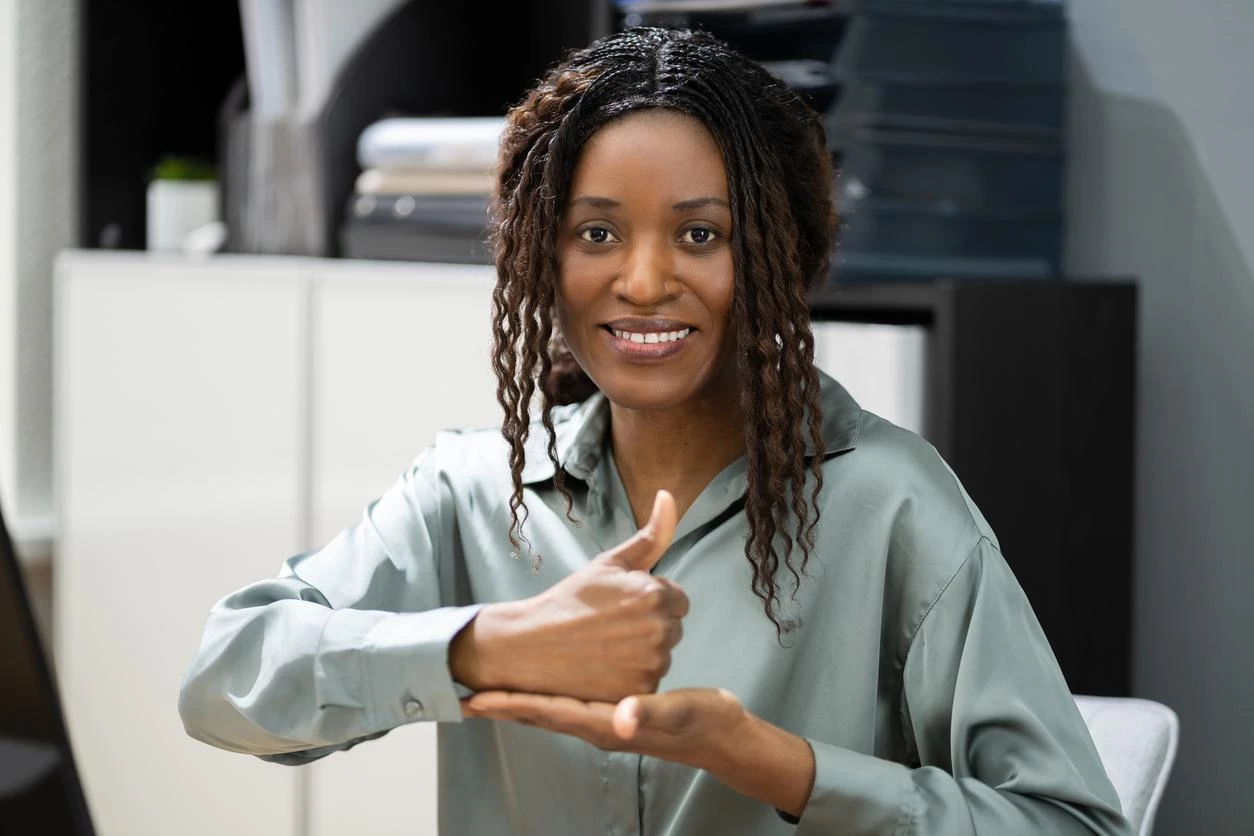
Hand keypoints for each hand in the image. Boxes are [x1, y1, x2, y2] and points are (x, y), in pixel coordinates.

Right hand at [451, 490, 687, 702]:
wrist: (530, 646)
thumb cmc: (570, 601)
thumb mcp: (609, 563)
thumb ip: (651, 535)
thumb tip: (670, 496)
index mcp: (656, 594)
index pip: (678, 600)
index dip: (649, 601)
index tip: (620, 606)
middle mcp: (659, 630)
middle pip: (673, 629)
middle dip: (649, 626)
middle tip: (609, 627)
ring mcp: (650, 665)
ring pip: (662, 656)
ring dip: (641, 653)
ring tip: (604, 647)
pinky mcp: (639, 693)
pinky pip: (650, 683)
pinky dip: (631, 678)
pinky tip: (604, 669)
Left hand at [460, 687, 745, 770]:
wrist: (724, 736)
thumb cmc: (703, 723)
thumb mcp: (680, 712)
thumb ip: (651, 714)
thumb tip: (623, 716)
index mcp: (606, 723)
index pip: (546, 712)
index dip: (509, 704)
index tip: (472, 698)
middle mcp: (599, 724)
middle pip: (538, 713)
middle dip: (501, 702)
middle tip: (460, 689)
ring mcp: (605, 719)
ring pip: (550, 706)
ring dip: (519, 697)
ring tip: (489, 684)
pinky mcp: (616, 708)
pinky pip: (569, 700)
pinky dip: (546, 691)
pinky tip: (543, 677)